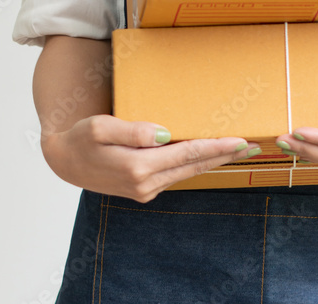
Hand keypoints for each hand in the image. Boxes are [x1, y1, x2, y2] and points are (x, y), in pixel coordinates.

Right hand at [41, 114, 260, 200]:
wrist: (64, 161)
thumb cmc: (82, 138)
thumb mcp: (100, 127)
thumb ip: (132, 130)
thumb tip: (163, 133)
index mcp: (137, 167)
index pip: (187, 154)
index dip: (215, 147)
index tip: (240, 141)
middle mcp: (145, 183)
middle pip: (193, 166)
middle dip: (224, 155)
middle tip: (252, 145)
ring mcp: (145, 189)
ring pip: (187, 172)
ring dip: (212, 160)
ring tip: (237, 149)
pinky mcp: (144, 188)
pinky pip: (176, 174)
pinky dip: (195, 164)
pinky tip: (207, 155)